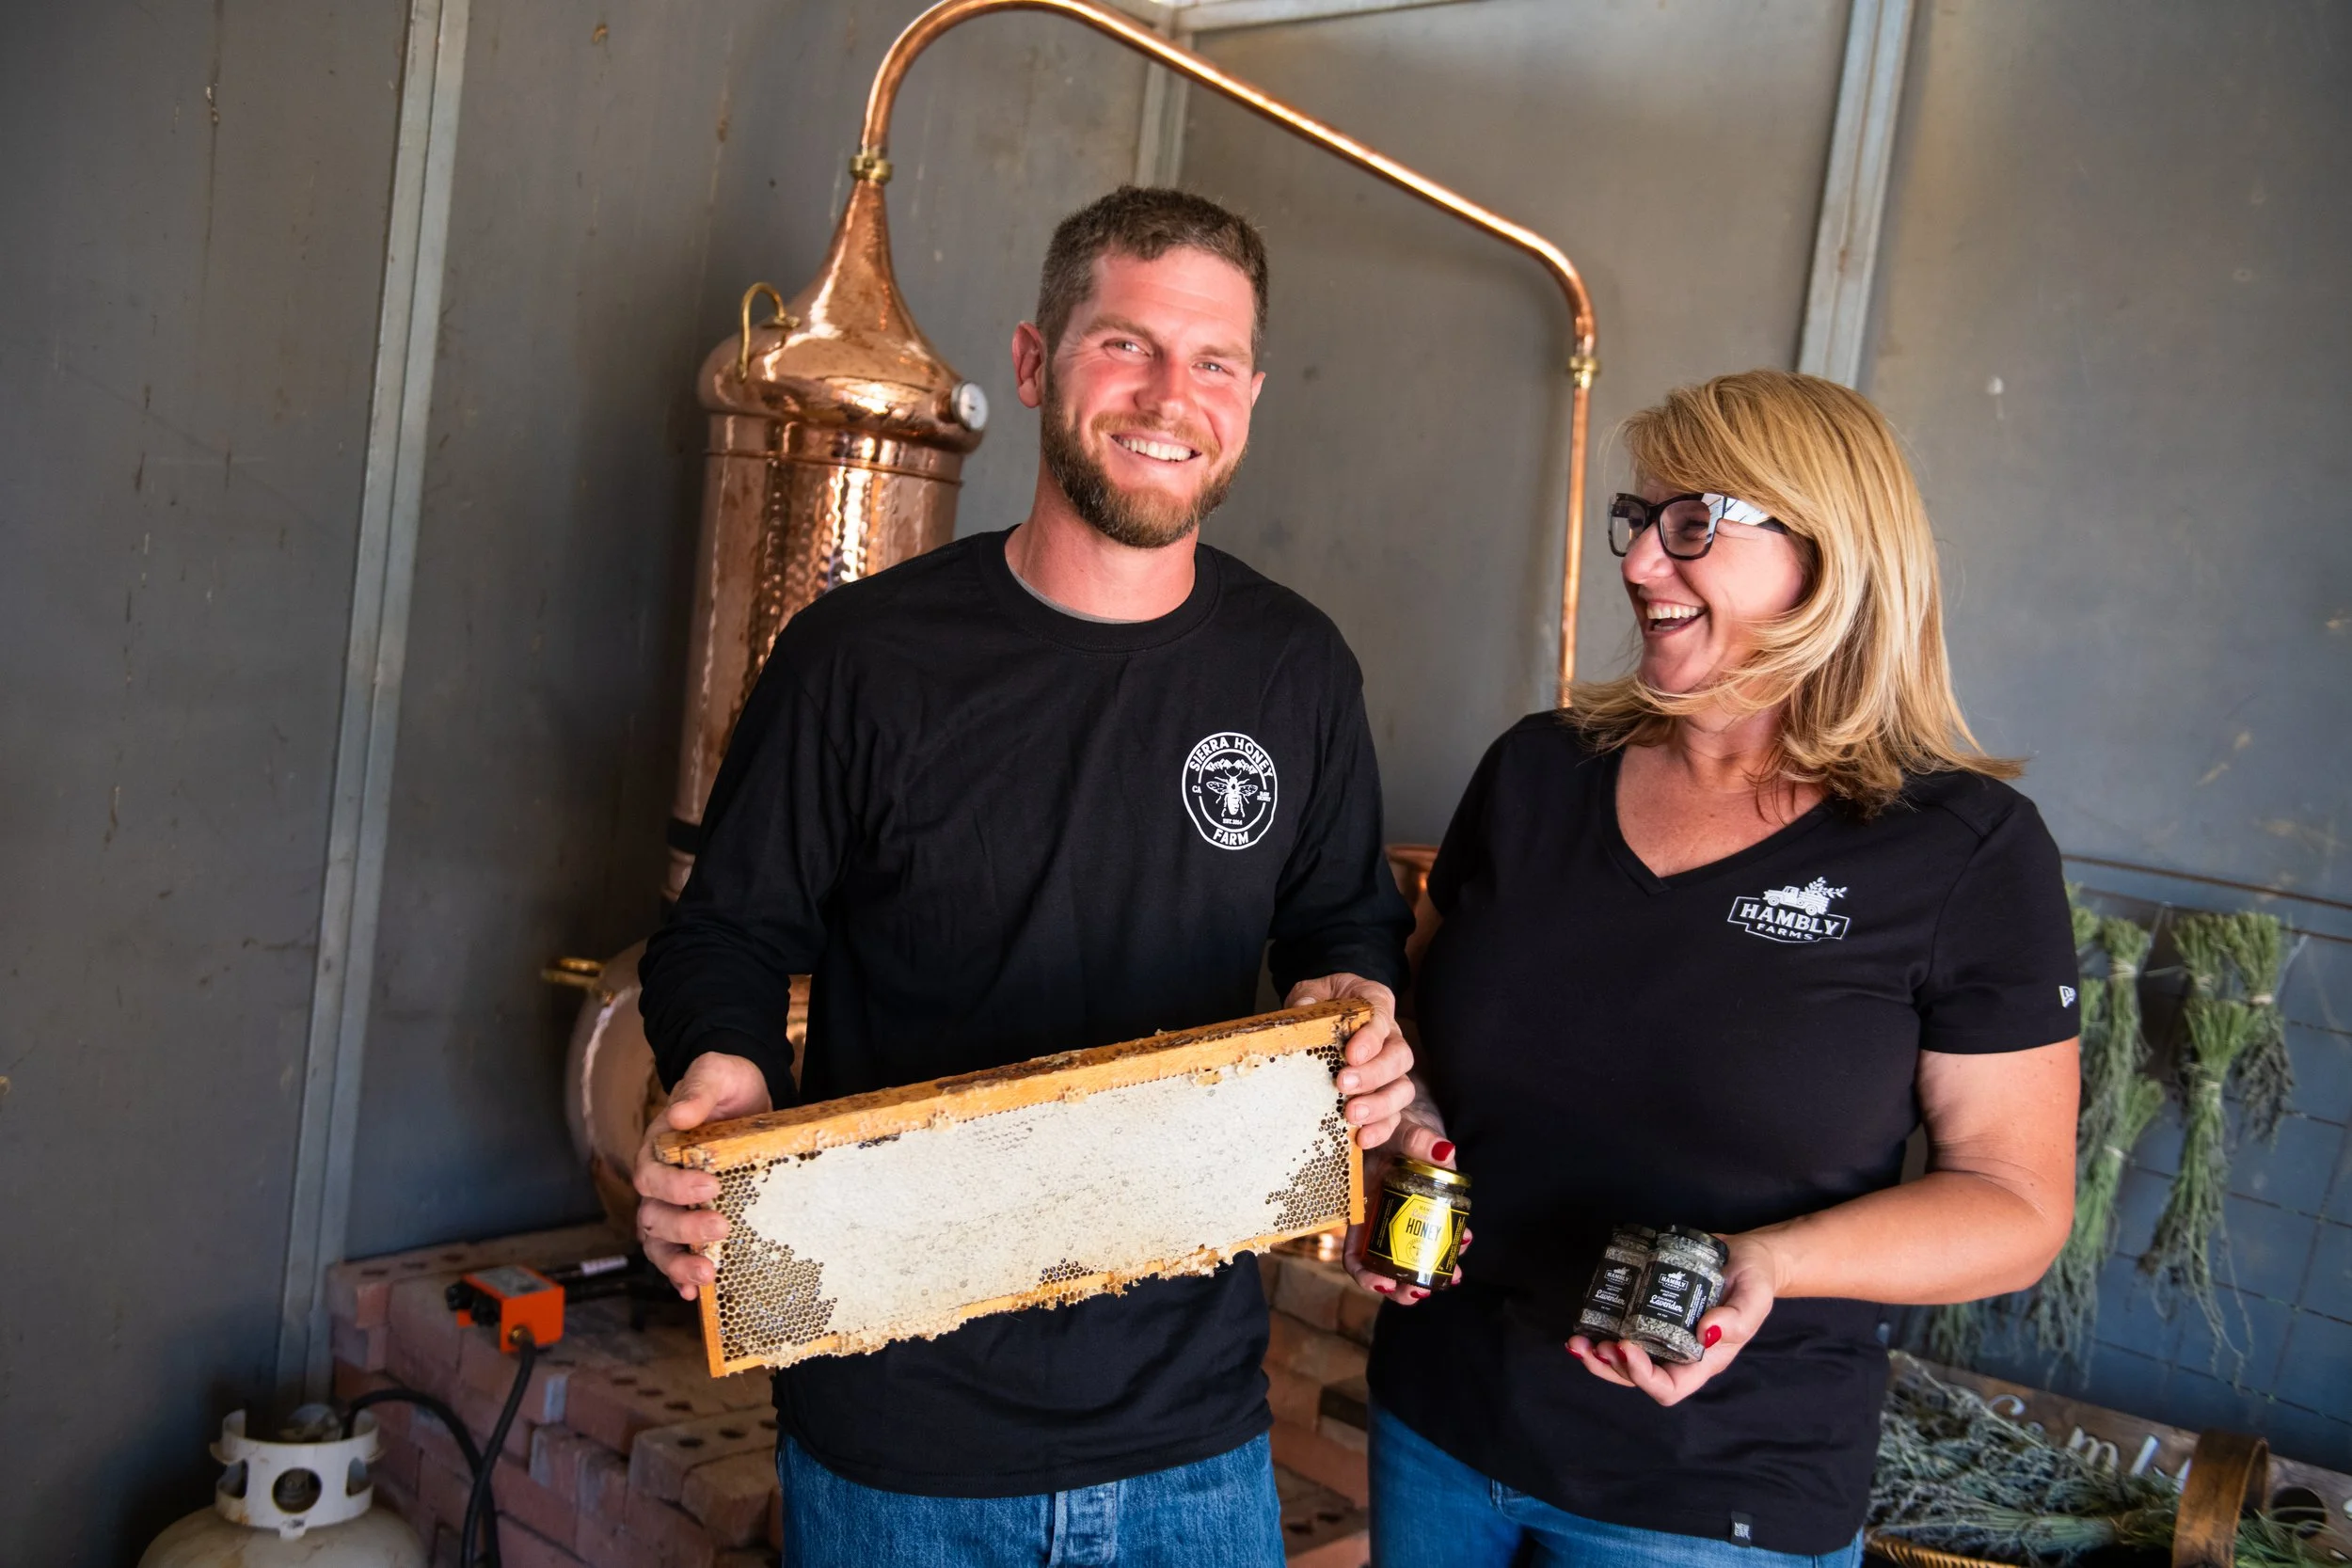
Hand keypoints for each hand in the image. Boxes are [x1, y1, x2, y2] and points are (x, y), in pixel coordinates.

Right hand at [631, 1052, 771, 1298]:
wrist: (743, 1092)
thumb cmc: (724, 1084)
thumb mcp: (714, 1076)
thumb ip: (697, 1092)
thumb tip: (680, 1115)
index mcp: (657, 1150)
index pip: (651, 1176)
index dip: (675, 1187)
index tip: (711, 1186)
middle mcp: (659, 1183)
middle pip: (654, 1216)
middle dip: (684, 1229)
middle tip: (720, 1227)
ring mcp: (674, 1206)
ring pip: (659, 1243)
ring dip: (678, 1264)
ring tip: (707, 1276)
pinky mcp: (695, 1218)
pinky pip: (677, 1254)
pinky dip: (681, 1278)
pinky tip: (697, 1295)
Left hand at [1284, 973, 1413, 1148]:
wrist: (1323, 1015)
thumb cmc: (1321, 1002)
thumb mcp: (1310, 991)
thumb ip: (1307, 997)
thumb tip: (1304, 1008)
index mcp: (1376, 1004)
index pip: (1382, 1018)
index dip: (1371, 1038)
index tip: (1352, 1054)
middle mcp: (1390, 1037)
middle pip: (1399, 1057)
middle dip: (1374, 1074)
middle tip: (1344, 1084)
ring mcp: (1390, 1069)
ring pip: (1403, 1089)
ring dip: (1380, 1105)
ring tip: (1352, 1115)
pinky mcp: (1383, 1096)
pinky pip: (1393, 1116)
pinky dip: (1380, 1129)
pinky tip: (1361, 1137)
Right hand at [1341, 1120, 1470, 1304]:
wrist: (1403, 1111)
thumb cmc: (1393, 1122)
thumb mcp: (1400, 1129)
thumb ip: (1419, 1139)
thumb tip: (1446, 1152)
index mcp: (1361, 1207)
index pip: (1354, 1253)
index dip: (1364, 1273)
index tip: (1384, 1283)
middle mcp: (1379, 1218)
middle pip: (1384, 1266)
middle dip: (1402, 1286)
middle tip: (1422, 1291)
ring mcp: (1402, 1216)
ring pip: (1411, 1257)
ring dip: (1430, 1271)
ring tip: (1455, 1274)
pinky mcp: (1424, 1209)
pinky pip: (1433, 1234)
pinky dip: (1449, 1244)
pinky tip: (1466, 1238)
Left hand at [1567, 1233, 1778, 1404]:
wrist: (1742, 1256)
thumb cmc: (1753, 1281)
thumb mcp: (1755, 1298)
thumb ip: (1737, 1319)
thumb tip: (1705, 1333)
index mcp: (1703, 1360)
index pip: (1670, 1388)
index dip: (1644, 1377)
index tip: (1627, 1347)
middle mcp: (1677, 1353)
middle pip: (1637, 1379)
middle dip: (1610, 1367)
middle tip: (1591, 1345)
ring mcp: (1661, 1335)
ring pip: (1623, 1360)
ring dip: (1598, 1355)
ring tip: (1578, 1341)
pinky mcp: (1648, 1313)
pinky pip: (1622, 1330)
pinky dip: (1600, 1330)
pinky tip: (1585, 1322)